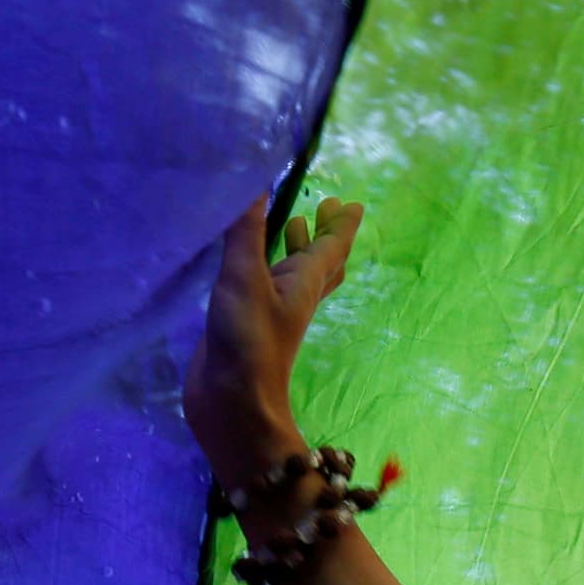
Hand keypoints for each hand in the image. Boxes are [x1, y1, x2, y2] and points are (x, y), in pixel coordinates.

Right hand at [184, 196, 362, 500]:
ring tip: (292, 222)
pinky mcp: (247, 324)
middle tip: (325, 206)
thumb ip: (247, 231)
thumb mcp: (246, 278)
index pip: (332, 247)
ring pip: (294, 274)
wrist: (231, 402)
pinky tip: (248, 261)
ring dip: (297, 249)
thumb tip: (258, 181)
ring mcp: (272, 312)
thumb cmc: (249, 340)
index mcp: (304, 282)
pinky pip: (265, 286)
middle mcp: (293, 295)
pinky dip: (265, 266)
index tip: (353, 203)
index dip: (342, 224)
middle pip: (320, 261)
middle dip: (324, 233)